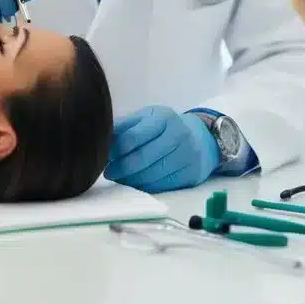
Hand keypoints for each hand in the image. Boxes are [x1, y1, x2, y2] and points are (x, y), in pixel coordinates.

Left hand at [103, 106, 219, 192]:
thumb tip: (102, 136)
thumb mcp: (148, 118)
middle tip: (109, 172)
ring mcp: (186, 156)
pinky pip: (161, 185)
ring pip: (151, 175)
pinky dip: (144, 186)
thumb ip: (125, 126)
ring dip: (130, 179)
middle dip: (121, 167)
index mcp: (163, 118)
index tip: (104, 156)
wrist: (202, 138)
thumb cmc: (167, 127)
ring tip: (120, 177)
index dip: (115, 150)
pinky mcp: (190, 174)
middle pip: (142, 158)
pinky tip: (136, 182)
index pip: (133, 137)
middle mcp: (178, 135)